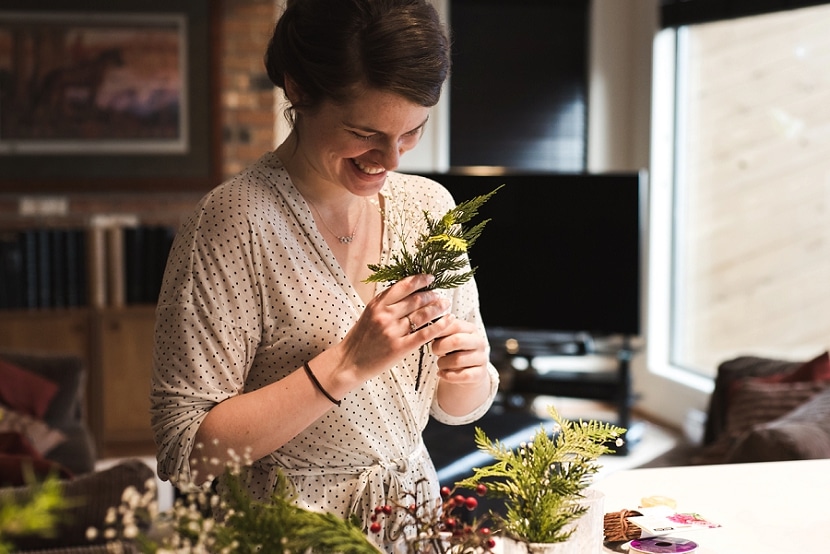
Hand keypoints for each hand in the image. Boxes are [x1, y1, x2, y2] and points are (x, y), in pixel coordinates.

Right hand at [336, 274, 451, 380]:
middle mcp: (385, 315)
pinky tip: (448, 320)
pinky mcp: (400, 348)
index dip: (420, 280)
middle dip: (432, 295)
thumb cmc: (359, 339)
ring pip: (422, 315)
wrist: (349, 362)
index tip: (430, 278)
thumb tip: (407, 291)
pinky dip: (439, 326)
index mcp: (377, 304)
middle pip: (416, 299)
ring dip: (437, 308)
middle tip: (440, 295)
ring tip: (445, 305)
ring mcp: (393, 331)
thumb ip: (385, 303)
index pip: (403, 286)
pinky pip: (424, 334)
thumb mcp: (368, 314)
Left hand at [431, 315, 489, 386]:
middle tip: (433, 350)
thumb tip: (427, 327)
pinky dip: (448, 375)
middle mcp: (479, 342)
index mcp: (471, 329)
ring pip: (458, 360)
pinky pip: (463, 375)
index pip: (455, 325)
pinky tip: (441, 373)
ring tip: (440, 363)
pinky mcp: (480, 374)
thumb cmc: (455, 352)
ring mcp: (481, 358)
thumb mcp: (450, 338)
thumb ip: (442, 331)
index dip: (439, 330)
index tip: (429, 335)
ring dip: (442, 363)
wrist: (468, 372)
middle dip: (439, 346)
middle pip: (457, 341)